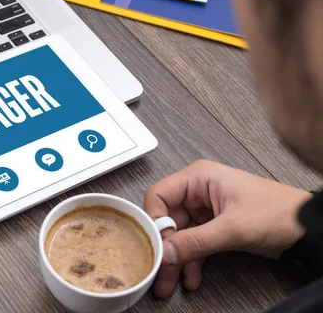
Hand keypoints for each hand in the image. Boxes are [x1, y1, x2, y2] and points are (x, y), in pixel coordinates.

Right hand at [144, 160, 311, 297]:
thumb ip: (196, 241)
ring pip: (180, 235)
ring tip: (168, 282)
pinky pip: (194, 243)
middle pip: (167, 218)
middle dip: (164, 246)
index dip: (153, 220)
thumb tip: (165, 251)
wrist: (309, 228)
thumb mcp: (233, 228)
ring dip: (176, 259)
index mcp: (199, 178)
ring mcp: (207, 208)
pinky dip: (191, 260)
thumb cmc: (280, 212)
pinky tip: (191, 276)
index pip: (159, 195)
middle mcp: (199, 190)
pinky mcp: (215, 225)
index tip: (154, 245)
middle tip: (157, 269)